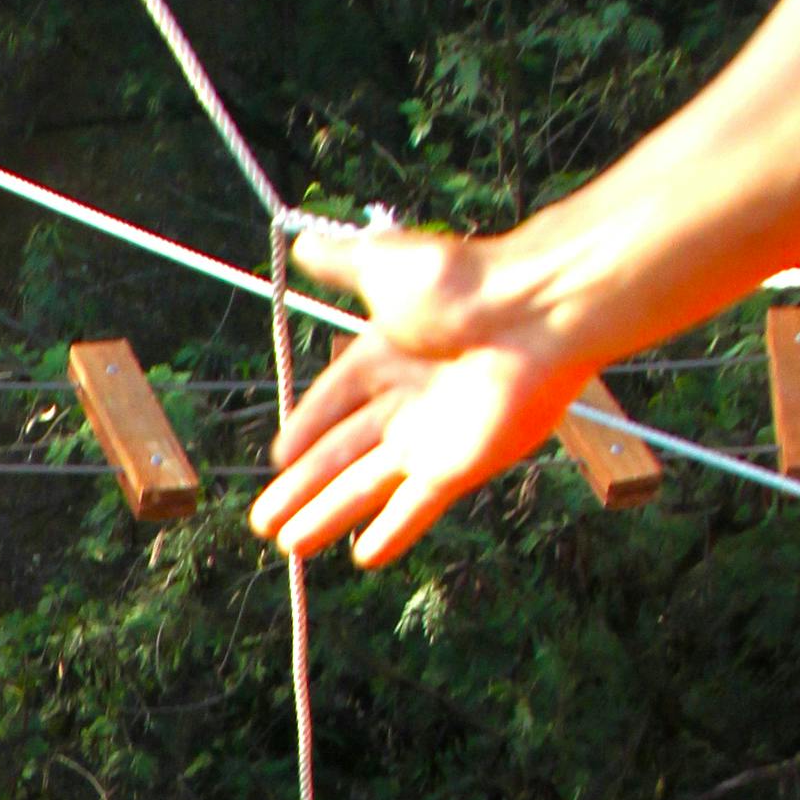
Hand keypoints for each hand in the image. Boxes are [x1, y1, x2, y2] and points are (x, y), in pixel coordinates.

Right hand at [251, 217, 598, 568]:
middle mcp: (406, 400)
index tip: (277, 458)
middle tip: (263, 522)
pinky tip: (365, 556)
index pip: (332, 401)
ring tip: (289, 546)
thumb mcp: (385, 265)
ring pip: (365, 486)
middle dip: (301, 488)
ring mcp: (431, 437)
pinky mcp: (457, 467)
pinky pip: (415, 506)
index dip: (303, 430)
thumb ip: (342, 263)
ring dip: (327, 516)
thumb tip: (302, 243)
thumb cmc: (464, 284)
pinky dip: (392, 532)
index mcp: (386, 354)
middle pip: (340, 453)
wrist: (535, 316)